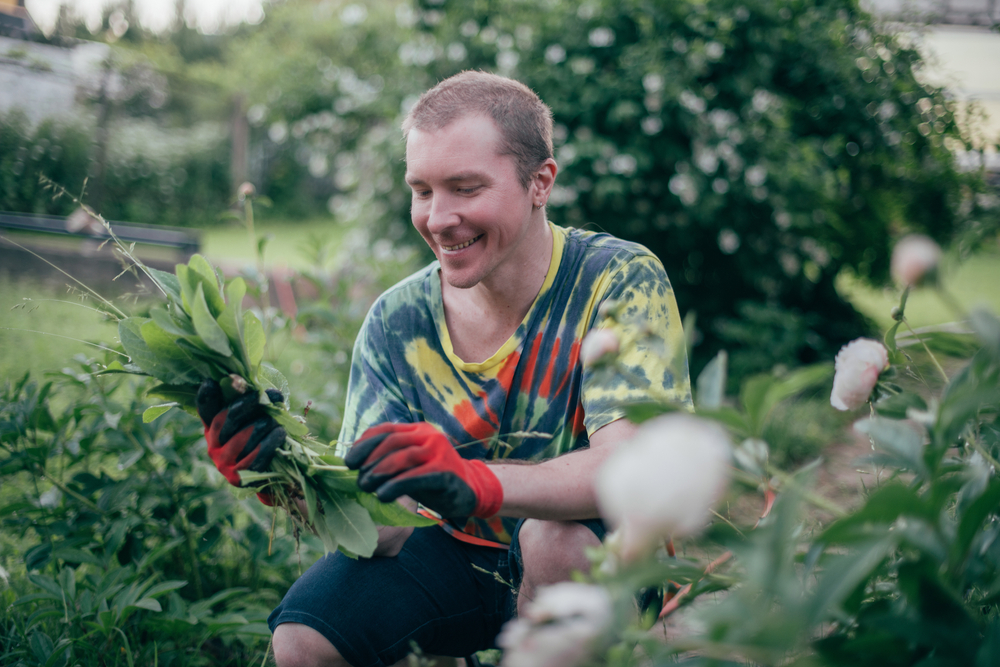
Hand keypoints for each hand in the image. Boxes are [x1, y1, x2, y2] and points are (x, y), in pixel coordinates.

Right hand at [196, 379, 285, 498]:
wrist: (277, 471)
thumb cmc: (266, 435)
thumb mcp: (259, 416)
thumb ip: (257, 402)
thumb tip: (269, 393)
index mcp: (214, 427)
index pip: (205, 410)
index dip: (206, 396)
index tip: (211, 382)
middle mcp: (213, 445)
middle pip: (223, 422)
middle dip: (243, 406)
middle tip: (259, 397)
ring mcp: (223, 463)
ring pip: (240, 440)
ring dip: (260, 426)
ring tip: (275, 420)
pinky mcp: (238, 478)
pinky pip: (254, 458)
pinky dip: (269, 443)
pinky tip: (280, 433)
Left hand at [345, 422, 502, 518]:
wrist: (470, 491)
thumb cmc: (433, 479)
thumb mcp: (409, 465)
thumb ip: (389, 460)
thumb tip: (355, 467)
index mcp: (418, 430)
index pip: (385, 430)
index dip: (364, 444)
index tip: (349, 461)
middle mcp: (429, 436)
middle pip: (391, 441)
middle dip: (369, 459)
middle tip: (356, 477)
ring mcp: (438, 452)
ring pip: (402, 457)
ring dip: (379, 472)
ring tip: (365, 486)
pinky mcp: (444, 472)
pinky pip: (415, 476)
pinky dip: (396, 486)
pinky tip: (383, 496)